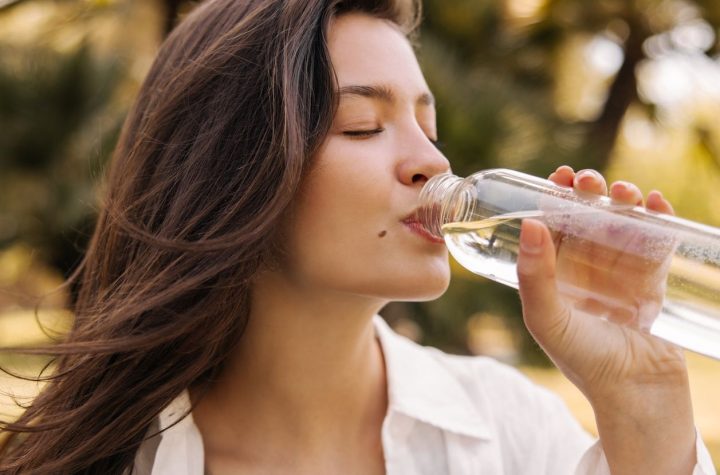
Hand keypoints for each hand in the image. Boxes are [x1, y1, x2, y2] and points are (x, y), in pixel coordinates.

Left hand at [517, 166, 695, 473]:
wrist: (635, 393)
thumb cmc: (582, 359)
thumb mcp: (547, 317)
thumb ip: (534, 275)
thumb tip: (529, 223)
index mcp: (554, 275)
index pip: (552, 226)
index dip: (555, 198)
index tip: (559, 176)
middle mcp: (585, 270)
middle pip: (587, 218)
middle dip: (589, 194)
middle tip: (590, 181)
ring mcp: (621, 274)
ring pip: (621, 224)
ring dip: (624, 202)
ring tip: (625, 192)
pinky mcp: (653, 281)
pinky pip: (655, 242)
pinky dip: (658, 220)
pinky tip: (658, 204)